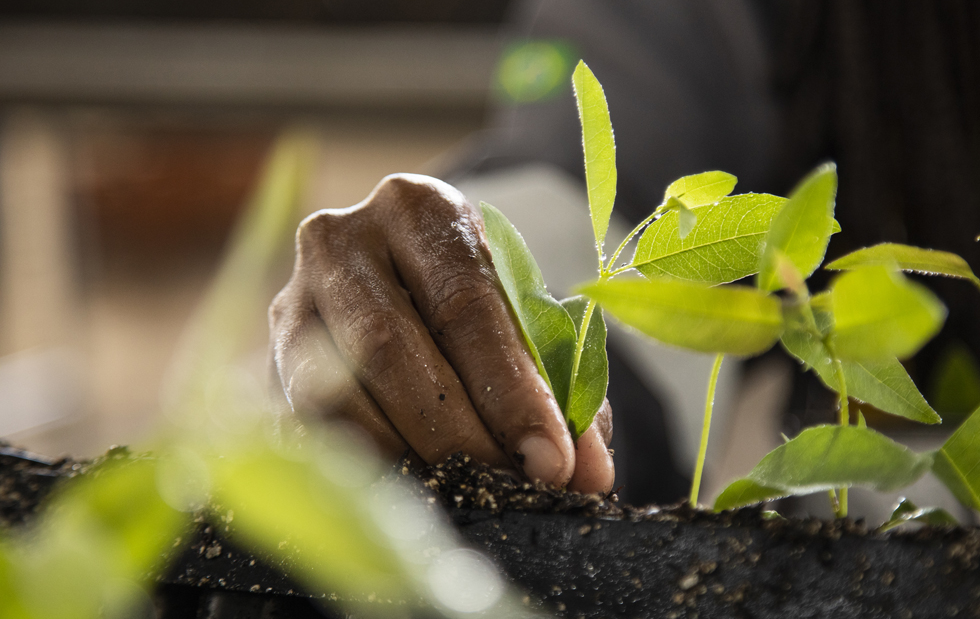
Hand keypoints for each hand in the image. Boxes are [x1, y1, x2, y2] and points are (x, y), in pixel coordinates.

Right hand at [269, 174, 613, 492]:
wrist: (379, 287)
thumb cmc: (466, 305)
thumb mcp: (518, 322)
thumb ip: (555, 386)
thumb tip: (586, 472)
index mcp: (419, 209)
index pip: (466, 303)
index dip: (511, 389)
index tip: (552, 459)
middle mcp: (341, 240)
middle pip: (391, 347)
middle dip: (458, 433)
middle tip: (511, 488)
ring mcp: (289, 300)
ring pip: (335, 393)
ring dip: (406, 457)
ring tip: (468, 495)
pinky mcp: (263, 361)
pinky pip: (306, 427)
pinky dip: (363, 469)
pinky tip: (412, 494)